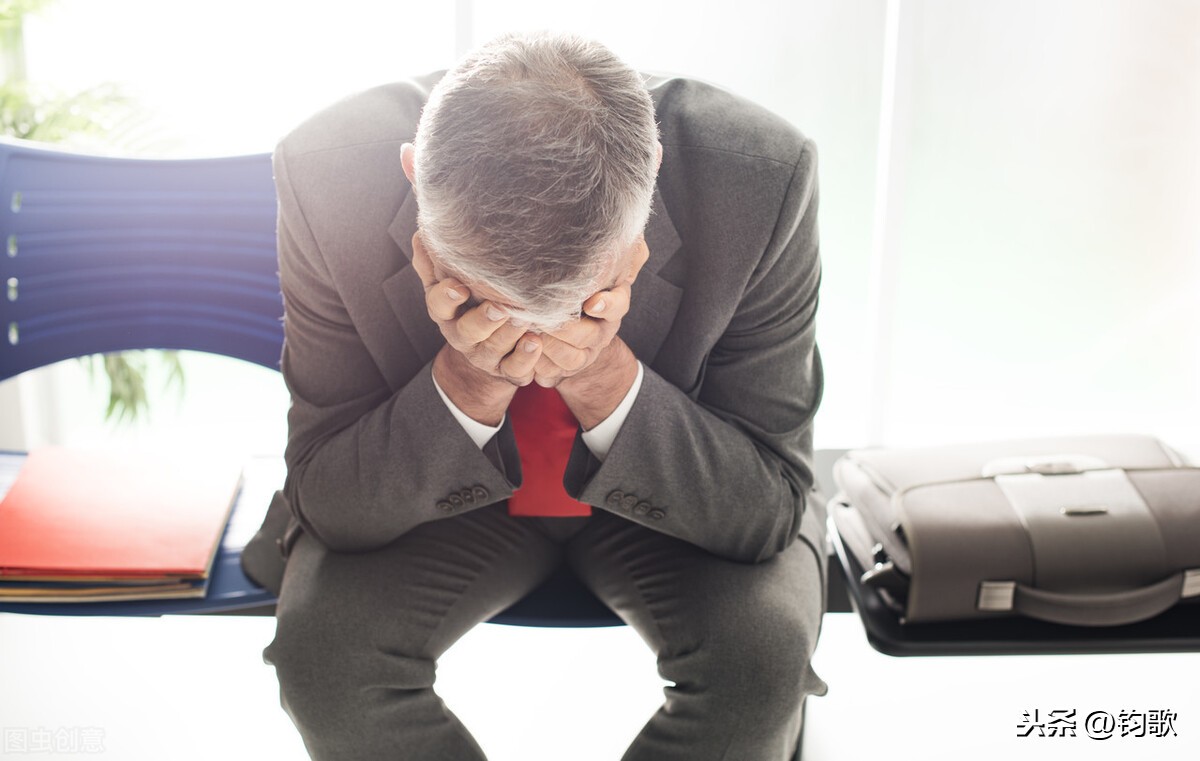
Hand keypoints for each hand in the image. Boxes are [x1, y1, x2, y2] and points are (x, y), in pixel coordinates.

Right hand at [411, 232, 542, 386]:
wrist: (486, 352)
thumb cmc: (467, 306)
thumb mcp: (444, 284)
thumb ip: (433, 262)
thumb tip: (422, 232)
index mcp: (446, 313)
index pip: (438, 305)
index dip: (447, 297)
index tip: (459, 287)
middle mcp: (463, 336)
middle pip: (468, 331)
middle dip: (483, 320)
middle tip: (499, 308)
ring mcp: (485, 355)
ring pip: (494, 348)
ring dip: (509, 334)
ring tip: (525, 319)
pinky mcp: (508, 369)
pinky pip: (516, 368)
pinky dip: (527, 356)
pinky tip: (536, 342)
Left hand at [531, 238, 644, 387]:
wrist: (563, 323)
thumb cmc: (579, 282)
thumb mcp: (601, 260)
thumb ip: (619, 247)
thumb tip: (633, 231)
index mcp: (612, 304)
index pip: (617, 305)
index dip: (606, 305)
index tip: (591, 303)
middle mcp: (600, 332)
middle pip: (589, 336)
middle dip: (565, 329)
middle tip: (541, 317)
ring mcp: (583, 354)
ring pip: (571, 359)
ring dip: (549, 348)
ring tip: (528, 331)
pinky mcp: (562, 370)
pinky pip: (551, 375)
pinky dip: (536, 366)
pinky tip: (521, 350)